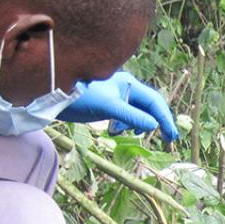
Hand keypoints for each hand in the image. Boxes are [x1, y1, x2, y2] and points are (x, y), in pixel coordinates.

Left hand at [58, 71, 179, 141]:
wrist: (54, 97)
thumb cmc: (81, 97)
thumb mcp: (108, 107)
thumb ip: (131, 115)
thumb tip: (153, 126)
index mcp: (129, 84)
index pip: (154, 101)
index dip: (165, 118)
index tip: (171, 136)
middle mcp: (125, 88)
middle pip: (149, 106)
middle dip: (157, 122)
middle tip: (168, 139)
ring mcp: (116, 96)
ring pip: (137, 112)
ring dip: (136, 124)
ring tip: (126, 132)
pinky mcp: (107, 104)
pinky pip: (124, 115)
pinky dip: (124, 124)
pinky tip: (113, 130)